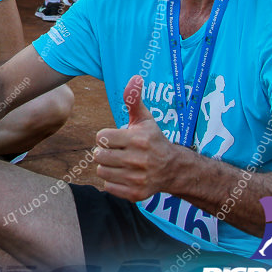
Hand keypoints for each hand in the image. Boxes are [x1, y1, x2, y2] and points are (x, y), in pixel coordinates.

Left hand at [93, 75, 178, 201]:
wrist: (173, 169)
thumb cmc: (153, 140)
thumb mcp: (145, 118)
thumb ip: (134, 99)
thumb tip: (135, 77)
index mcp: (138, 140)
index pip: (101, 137)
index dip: (106, 136)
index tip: (116, 138)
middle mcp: (138, 160)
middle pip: (98, 155)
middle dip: (104, 151)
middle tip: (116, 151)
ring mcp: (137, 178)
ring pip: (101, 171)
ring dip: (107, 166)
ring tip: (119, 162)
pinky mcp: (135, 194)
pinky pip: (108, 186)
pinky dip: (112, 181)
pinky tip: (124, 175)